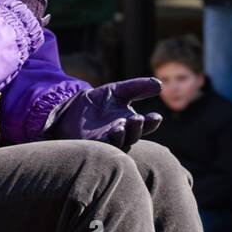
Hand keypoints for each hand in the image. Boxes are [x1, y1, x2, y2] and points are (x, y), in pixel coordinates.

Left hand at [46, 77, 163, 149]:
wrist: (70, 107)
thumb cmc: (98, 101)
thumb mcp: (117, 90)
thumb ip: (137, 87)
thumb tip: (161, 84)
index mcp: (131, 121)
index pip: (147, 124)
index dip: (152, 122)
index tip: (156, 116)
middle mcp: (123, 133)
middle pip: (134, 134)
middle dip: (137, 128)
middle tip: (138, 118)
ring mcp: (108, 140)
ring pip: (120, 142)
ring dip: (122, 135)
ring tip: (121, 126)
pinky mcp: (92, 143)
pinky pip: (102, 146)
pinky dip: (106, 142)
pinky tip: (107, 135)